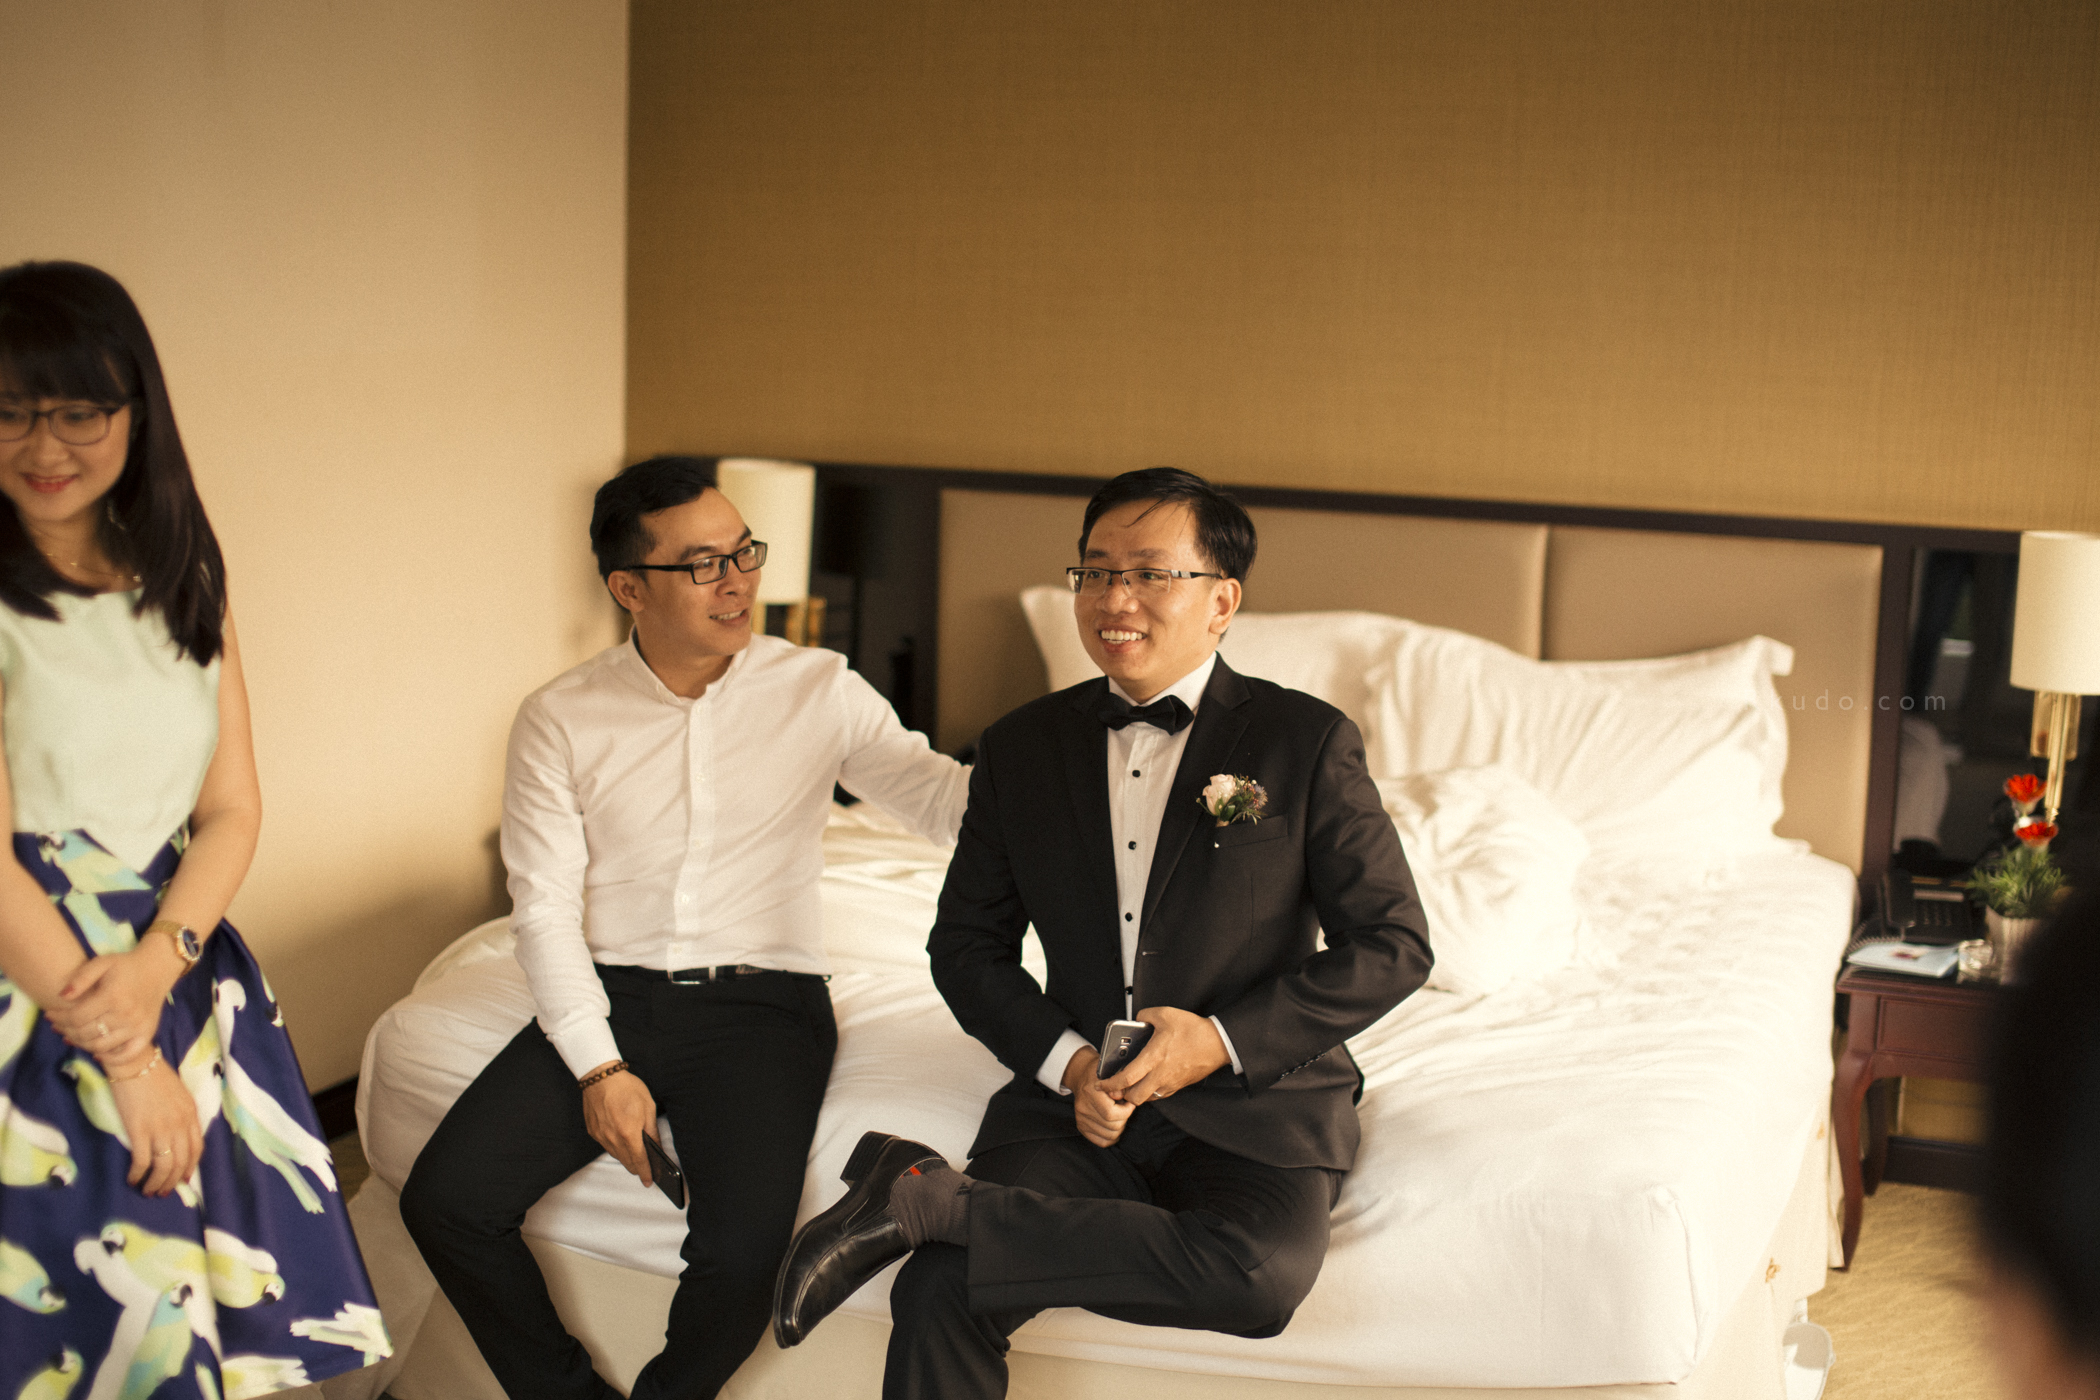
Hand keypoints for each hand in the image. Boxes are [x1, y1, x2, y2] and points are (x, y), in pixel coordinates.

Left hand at [47, 944, 182, 1065]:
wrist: (158, 968)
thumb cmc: (125, 965)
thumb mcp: (102, 962)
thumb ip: (81, 978)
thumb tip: (61, 997)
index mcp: (113, 996)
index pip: (76, 1017)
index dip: (58, 1018)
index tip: (50, 1015)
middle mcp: (126, 1014)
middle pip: (85, 1033)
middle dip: (66, 1030)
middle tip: (57, 1026)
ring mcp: (138, 1026)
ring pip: (100, 1045)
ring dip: (81, 1044)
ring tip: (71, 1036)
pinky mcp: (147, 1033)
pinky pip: (126, 1055)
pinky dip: (110, 1058)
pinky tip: (96, 1053)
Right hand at [109, 1055, 203, 1196]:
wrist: (135, 1062)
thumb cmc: (153, 1074)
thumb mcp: (178, 1094)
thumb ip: (181, 1115)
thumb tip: (176, 1136)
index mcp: (191, 1114)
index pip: (197, 1148)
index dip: (190, 1167)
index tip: (184, 1179)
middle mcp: (180, 1124)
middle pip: (181, 1162)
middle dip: (172, 1182)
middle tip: (163, 1193)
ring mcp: (161, 1128)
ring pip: (164, 1167)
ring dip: (156, 1184)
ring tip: (148, 1191)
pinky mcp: (139, 1130)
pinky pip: (142, 1161)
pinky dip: (138, 1175)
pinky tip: (132, 1180)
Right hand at [581, 1064, 657, 1185]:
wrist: (601, 1077)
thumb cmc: (627, 1088)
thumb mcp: (648, 1107)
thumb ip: (652, 1130)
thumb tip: (656, 1147)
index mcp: (629, 1134)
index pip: (639, 1161)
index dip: (646, 1173)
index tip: (650, 1182)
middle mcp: (613, 1139)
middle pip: (626, 1162)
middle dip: (637, 1167)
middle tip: (646, 1167)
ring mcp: (601, 1136)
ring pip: (616, 1155)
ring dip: (626, 1157)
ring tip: (636, 1154)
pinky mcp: (593, 1132)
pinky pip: (606, 1145)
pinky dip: (615, 1147)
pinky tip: (621, 1140)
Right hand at [1061, 1046, 1135, 1147]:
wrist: (1081, 1075)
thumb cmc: (1100, 1073)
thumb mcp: (1113, 1070)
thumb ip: (1121, 1083)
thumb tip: (1125, 1098)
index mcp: (1091, 1092)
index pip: (1111, 1114)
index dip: (1127, 1111)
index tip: (1130, 1103)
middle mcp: (1083, 1107)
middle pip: (1113, 1127)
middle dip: (1124, 1118)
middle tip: (1125, 1108)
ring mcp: (1081, 1118)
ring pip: (1110, 1136)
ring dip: (1119, 1127)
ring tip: (1119, 1114)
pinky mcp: (1081, 1126)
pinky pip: (1102, 1141)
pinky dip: (1112, 1137)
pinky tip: (1114, 1125)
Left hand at [1098, 1007, 1228, 1108]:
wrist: (1218, 1043)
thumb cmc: (1194, 1030)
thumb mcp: (1166, 1014)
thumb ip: (1146, 1015)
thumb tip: (1138, 1020)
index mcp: (1154, 1057)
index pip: (1126, 1078)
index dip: (1110, 1084)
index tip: (1101, 1083)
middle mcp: (1160, 1075)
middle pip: (1134, 1097)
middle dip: (1122, 1094)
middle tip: (1116, 1085)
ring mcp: (1170, 1083)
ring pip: (1147, 1099)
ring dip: (1136, 1093)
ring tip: (1132, 1082)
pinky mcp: (1178, 1086)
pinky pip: (1159, 1095)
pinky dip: (1150, 1091)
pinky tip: (1149, 1079)